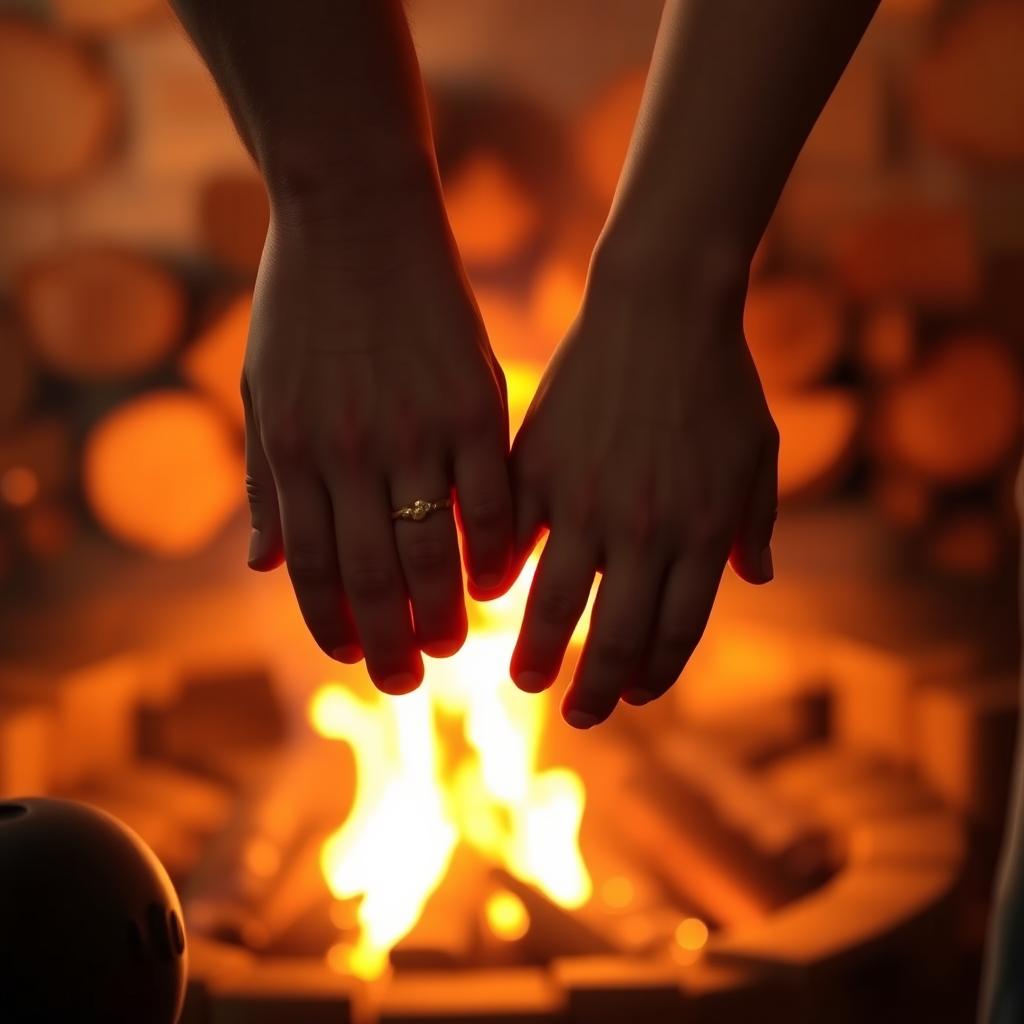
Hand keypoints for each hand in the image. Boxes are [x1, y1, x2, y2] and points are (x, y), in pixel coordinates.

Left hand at [243, 193, 513, 692]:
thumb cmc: (302, 303)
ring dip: (442, 609)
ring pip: (430, 548)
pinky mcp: (471, 403)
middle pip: (370, 573)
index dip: (330, 621)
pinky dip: (493, 549)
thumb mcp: (264, 390)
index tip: (352, 656)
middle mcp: (351, 452)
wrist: (358, 214)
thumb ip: (267, 482)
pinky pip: (489, 496)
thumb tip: (262, 567)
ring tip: (452, 645)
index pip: (311, 564)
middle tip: (406, 679)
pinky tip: (499, 581)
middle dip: (387, 638)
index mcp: (295, 450)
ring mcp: (414, 429)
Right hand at [509, 257, 777, 726]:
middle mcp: (644, 531)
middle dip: (594, 692)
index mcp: (701, 533)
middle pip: (615, 637)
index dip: (654, 674)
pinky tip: (487, 596)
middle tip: (577, 716)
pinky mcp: (540, 467)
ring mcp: (586, 501)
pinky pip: (510, 537)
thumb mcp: (758, 454)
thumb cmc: (720, 381)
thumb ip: (756, 523)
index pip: (675, 633)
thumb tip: (754, 580)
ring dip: (536, 653)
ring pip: (556, 603)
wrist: (663, 307)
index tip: (634, 695)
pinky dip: (497, 574)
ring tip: (523, 680)